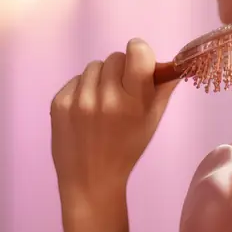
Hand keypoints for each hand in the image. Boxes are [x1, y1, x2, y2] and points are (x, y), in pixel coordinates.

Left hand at [50, 39, 178, 217]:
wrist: (91, 179)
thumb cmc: (127, 148)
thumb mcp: (153, 121)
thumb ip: (163, 89)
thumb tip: (172, 64)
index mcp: (134, 102)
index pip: (137, 52)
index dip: (139, 53)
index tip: (139, 63)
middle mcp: (106, 98)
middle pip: (115, 57)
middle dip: (120, 70)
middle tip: (121, 90)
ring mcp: (80, 101)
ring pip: (94, 66)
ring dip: (100, 78)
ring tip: (102, 102)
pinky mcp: (59, 103)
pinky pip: (75, 79)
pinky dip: (82, 89)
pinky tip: (85, 110)